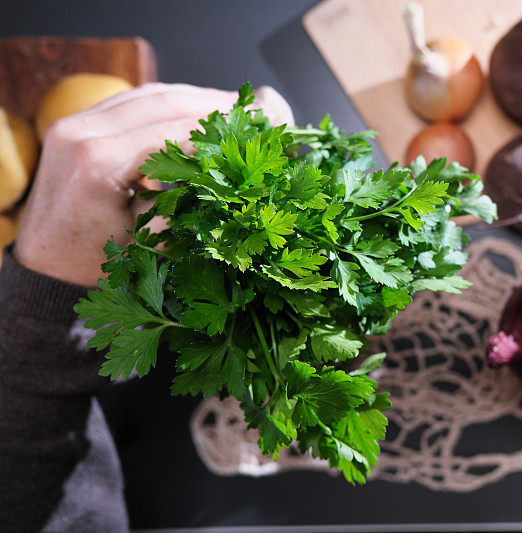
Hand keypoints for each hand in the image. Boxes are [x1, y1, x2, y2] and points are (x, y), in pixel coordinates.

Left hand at [14, 83, 292, 286]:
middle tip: (256, 111)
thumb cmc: (92, 259)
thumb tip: (233, 181)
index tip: (259, 127)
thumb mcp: (149, 245)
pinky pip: (132, 101)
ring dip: (196, 98)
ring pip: (149, 95)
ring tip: (236, 108)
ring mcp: (73, 122)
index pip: (174, 129)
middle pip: (163, 102)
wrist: (43, 255)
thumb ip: (188, 207)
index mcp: (97, 163)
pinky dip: (170, 102)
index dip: (221, 127)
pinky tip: (199, 109)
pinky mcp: (76, 121)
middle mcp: (79, 132)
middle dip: (215, 104)